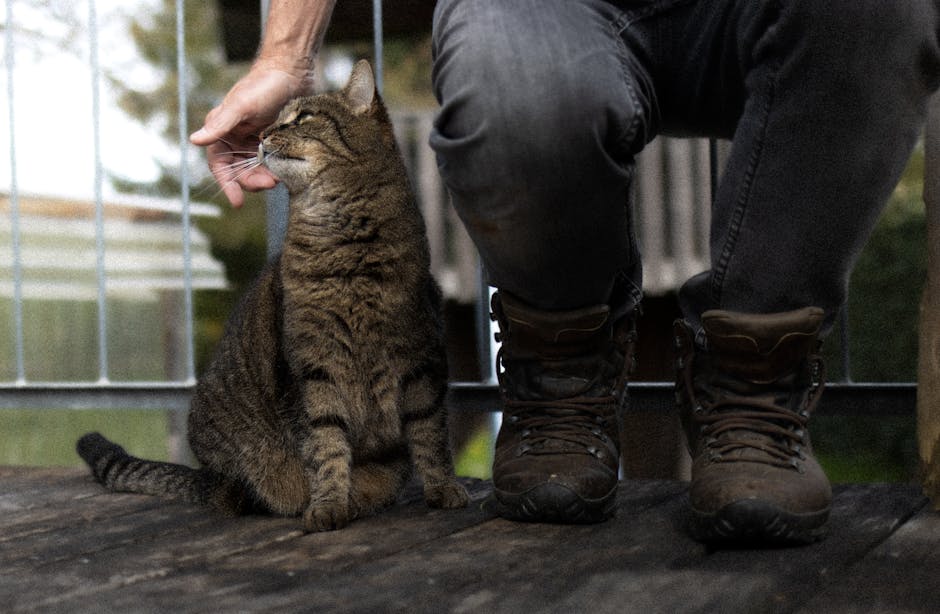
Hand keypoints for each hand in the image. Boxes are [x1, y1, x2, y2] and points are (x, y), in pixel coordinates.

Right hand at [190, 60, 314, 205]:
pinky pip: (271, 162)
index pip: (220, 164)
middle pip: (239, 171)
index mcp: (223, 130)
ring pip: (256, 169)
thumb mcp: (242, 105)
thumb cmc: (264, 85)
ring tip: (278, 178)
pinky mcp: (273, 141)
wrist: (292, 72)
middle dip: (252, 182)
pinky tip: (284, 171)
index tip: (237, 202)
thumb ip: (220, 124)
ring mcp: (256, 141)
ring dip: (265, 177)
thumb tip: (194, 140)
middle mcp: (237, 138)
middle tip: (270, 184)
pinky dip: (276, 169)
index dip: (227, 184)